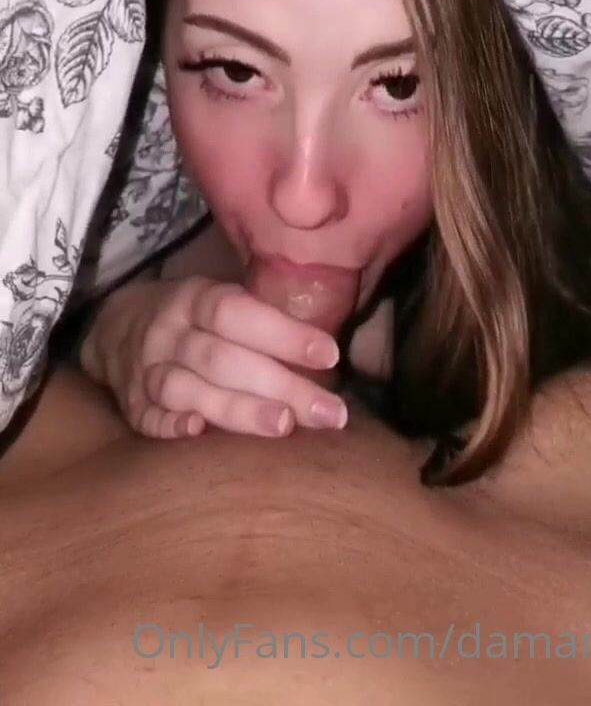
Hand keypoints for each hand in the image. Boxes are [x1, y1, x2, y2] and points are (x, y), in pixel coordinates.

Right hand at [81, 272, 350, 439]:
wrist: (114, 328)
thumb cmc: (192, 320)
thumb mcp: (217, 301)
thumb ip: (258, 322)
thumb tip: (326, 354)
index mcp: (194, 300)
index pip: (238, 314)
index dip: (283, 334)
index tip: (330, 356)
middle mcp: (168, 334)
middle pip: (223, 360)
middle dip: (280, 386)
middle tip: (328, 413)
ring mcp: (144, 371)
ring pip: (188, 391)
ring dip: (237, 410)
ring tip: (283, 427)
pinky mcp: (131, 405)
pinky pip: (148, 418)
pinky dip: (172, 426)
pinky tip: (199, 435)